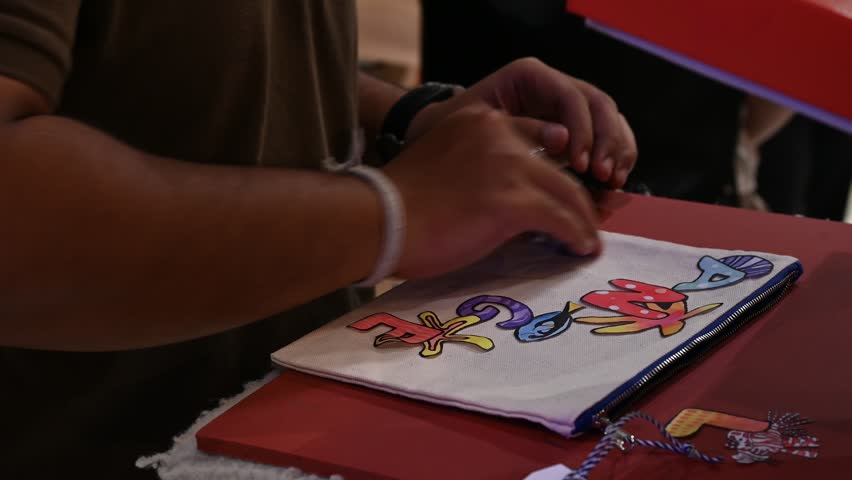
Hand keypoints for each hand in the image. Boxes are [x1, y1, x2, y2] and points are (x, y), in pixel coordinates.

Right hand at [385, 103, 599, 278]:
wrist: (377, 220)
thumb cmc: (398, 205)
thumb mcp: (442, 165)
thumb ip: (477, 169)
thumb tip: (504, 203)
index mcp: (479, 120)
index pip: (535, 139)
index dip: (554, 169)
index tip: (562, 193)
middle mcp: (499, 134)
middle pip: (558, 167)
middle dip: (576, 198)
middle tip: (585, 221)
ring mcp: (509, 167)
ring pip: (567, 193)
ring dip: (584, 220)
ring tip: (589, 241)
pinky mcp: (513, 202)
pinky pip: (562, 219)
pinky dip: (577, 236)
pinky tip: (581, 249)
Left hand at [408, 58, 637, 188]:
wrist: (437, 143)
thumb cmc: (449, 135)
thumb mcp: (475, 130)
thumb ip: (517, 135)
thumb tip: (562, 144)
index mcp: (530, 77)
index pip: (571, 98)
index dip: (584, 131)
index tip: (581, 165)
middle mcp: (552, 85)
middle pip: (599, 105)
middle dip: (607, 142)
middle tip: (603, 176)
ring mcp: (566, 106)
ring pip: (610, 119)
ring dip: (617, 151)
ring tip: (612, 183)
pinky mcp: (573, 130)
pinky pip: (605, 137)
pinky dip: (614, 158)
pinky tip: (611, 183)